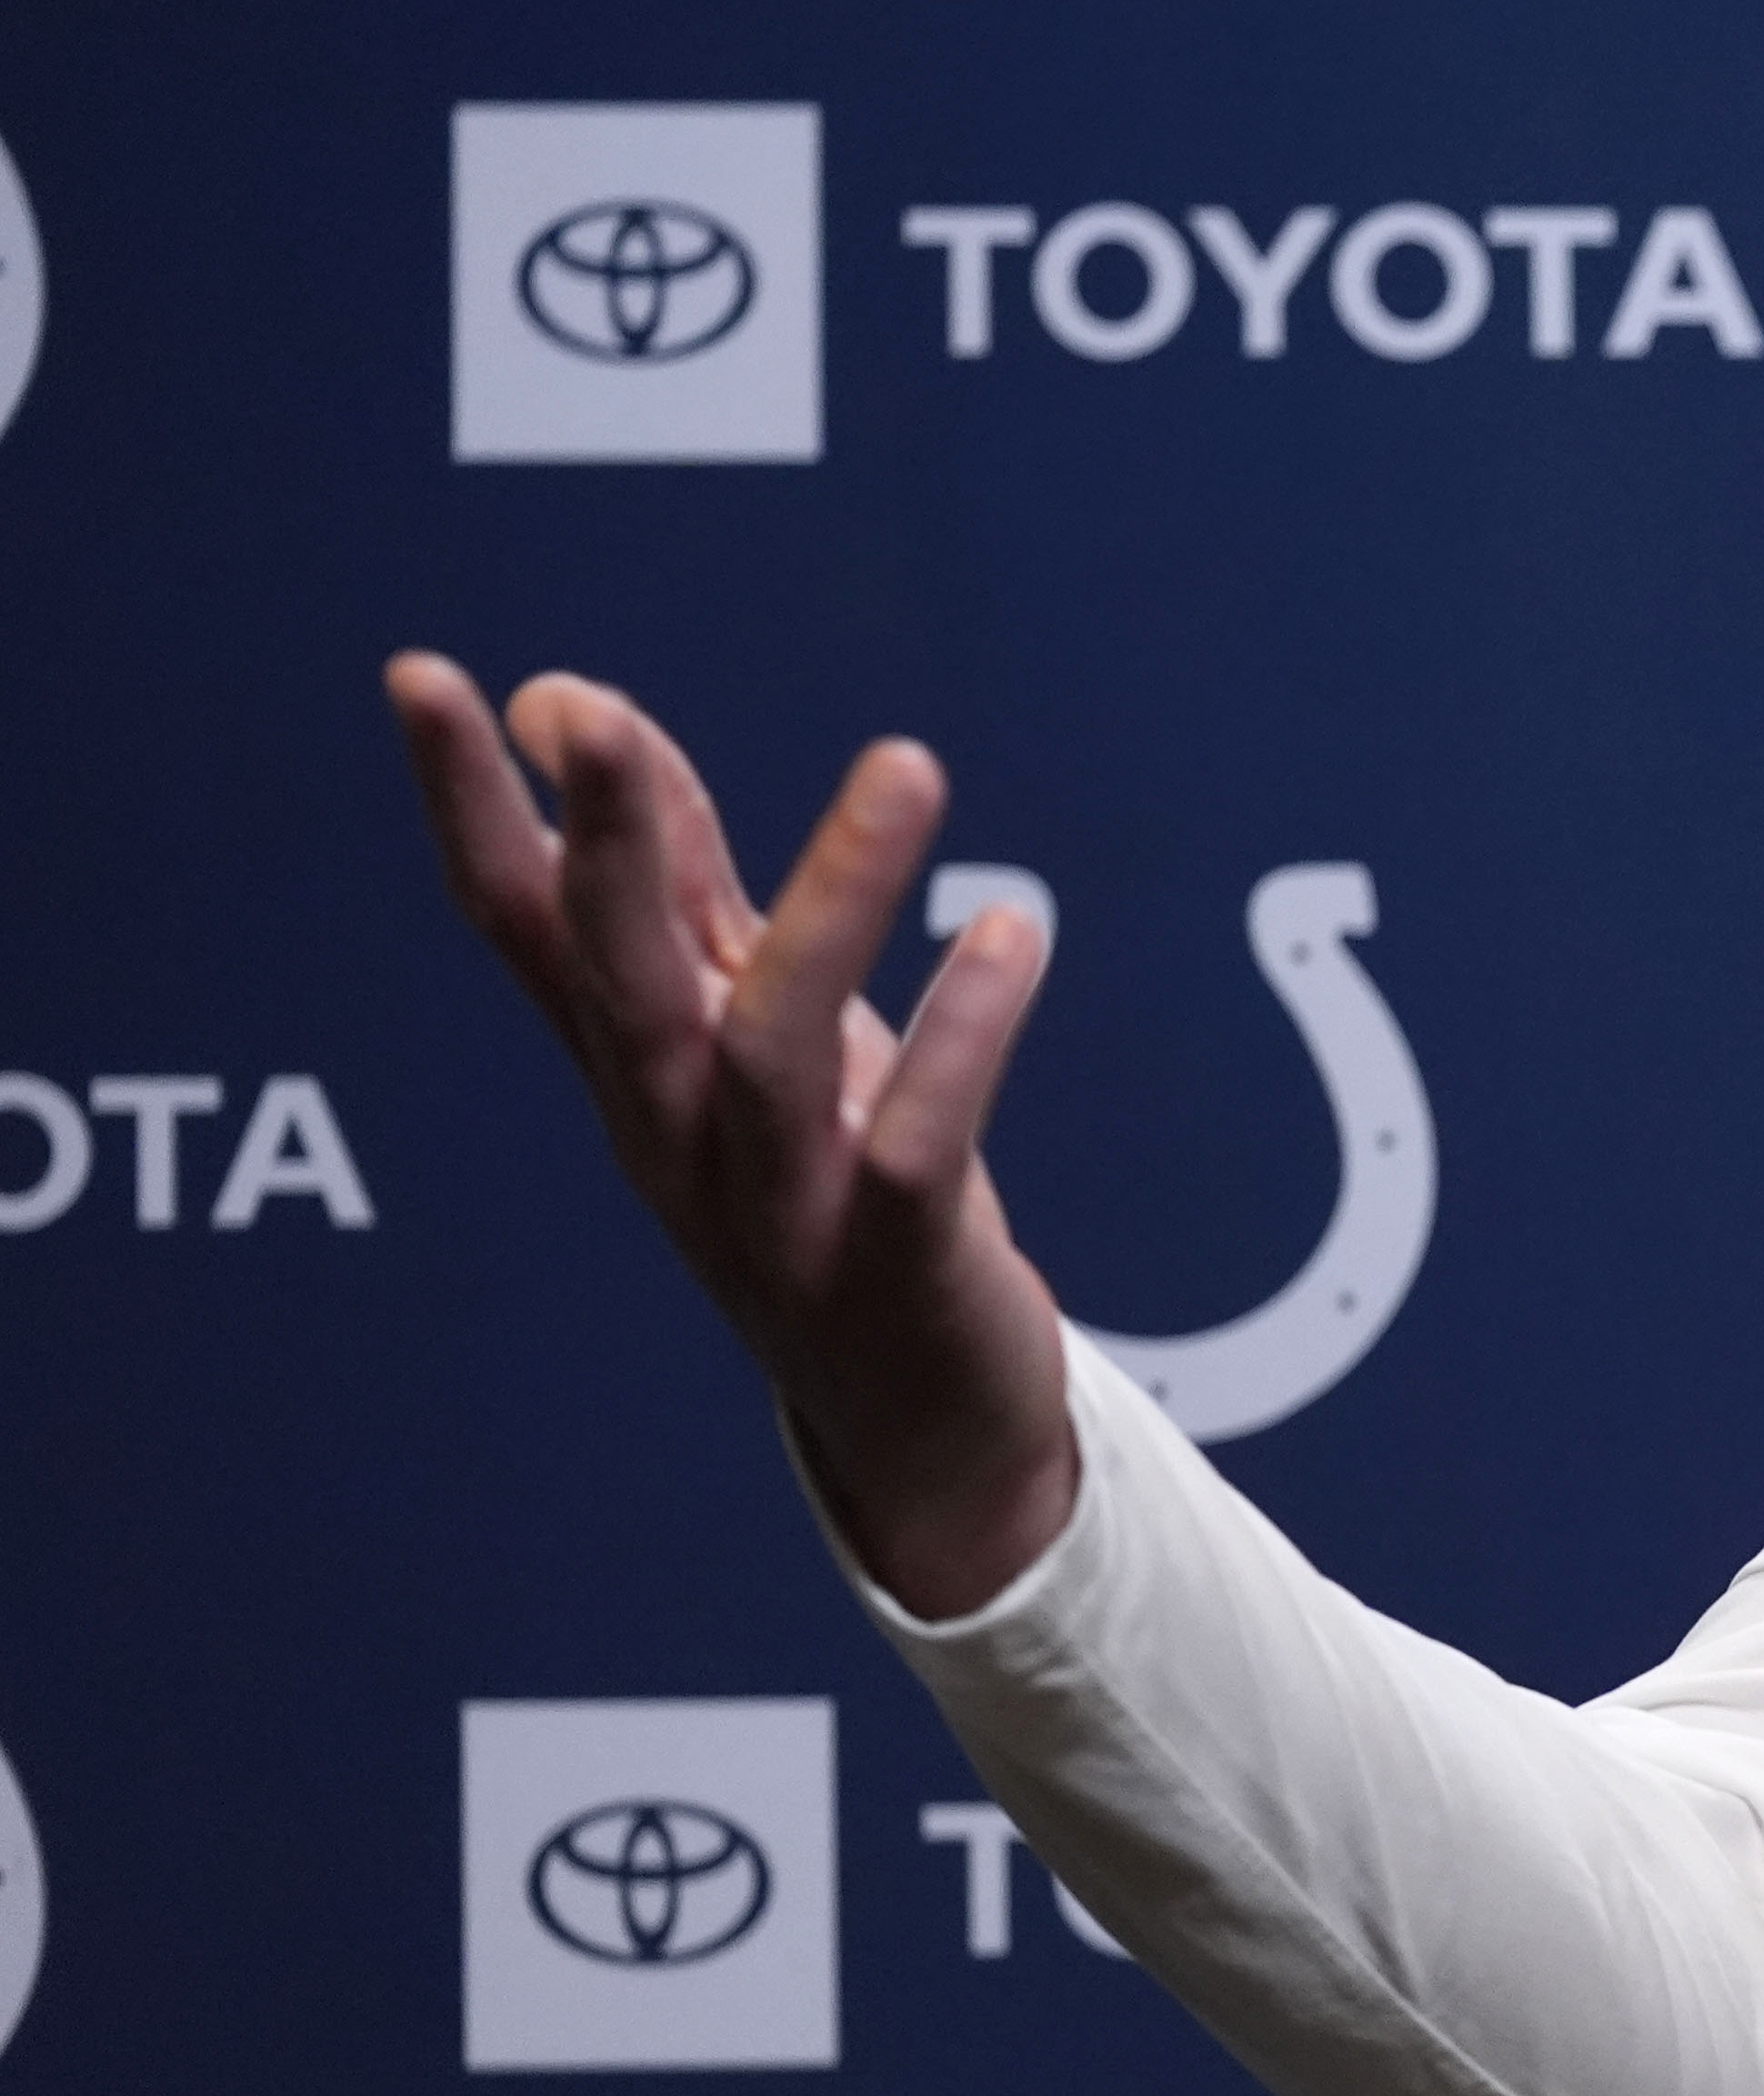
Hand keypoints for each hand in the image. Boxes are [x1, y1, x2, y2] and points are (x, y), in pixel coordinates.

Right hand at [382, 655, 1076, 1619]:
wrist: (925, 1420)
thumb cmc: (834, 1187)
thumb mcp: (750, 1020)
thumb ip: (677, 877)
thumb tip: (577, 709)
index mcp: (633, 1067)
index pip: (523, 923)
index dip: (470, 807)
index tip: (423, 675)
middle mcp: (676, 1135)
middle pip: (616, 980)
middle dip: (599, 846)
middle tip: (585, 716)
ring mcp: (775, 1208)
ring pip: (764, 1048)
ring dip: (832, 906)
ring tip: (907, 764)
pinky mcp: (891, 1263)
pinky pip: (911, 1147)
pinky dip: (961, 1040)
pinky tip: (1009, 932)